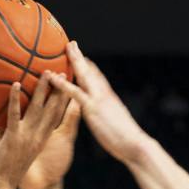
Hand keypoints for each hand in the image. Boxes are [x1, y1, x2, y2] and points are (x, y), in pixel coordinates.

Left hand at [0, 75, 74, 188]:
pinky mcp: (12, 138)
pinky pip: (14, 115)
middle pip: (52, 110)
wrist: (1, 187)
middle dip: (59, 91)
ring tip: (46, 72)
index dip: (64, 101)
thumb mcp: (22, 153)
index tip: (68, 87)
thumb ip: (25, 139)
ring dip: (42, 90)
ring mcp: (25, 137)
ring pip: (37, 109)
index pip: (57, 117)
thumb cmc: (8, 172)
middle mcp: (37, 137)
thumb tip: (20, 125)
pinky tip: (16, 85)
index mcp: (41, 140)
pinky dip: (15, 100)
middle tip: (64, 72)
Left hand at [51, 42, 147, 162]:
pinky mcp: (92, 109)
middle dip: (81, 57)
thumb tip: (112, 121)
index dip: (90, 68)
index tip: (84, 59)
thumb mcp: (119, 126)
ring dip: (75, 60)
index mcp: (109, 99)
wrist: (134, 145)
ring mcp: (98, 100)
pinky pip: (75, 93)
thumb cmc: (128, 141)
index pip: (98, 79)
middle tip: (72, 44)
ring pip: (84, 75)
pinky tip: (54, 78)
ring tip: (66, 47)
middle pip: (91, 71)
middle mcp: (104, 95)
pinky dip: (64, 85)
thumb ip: (112, 120)